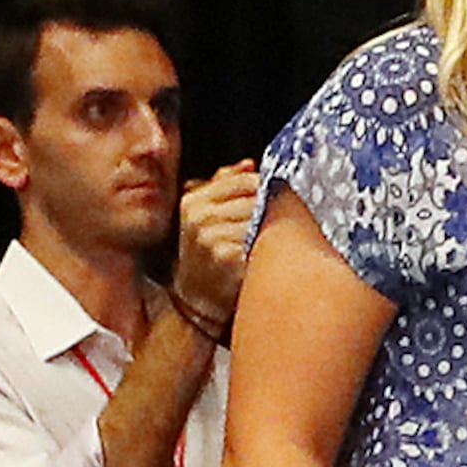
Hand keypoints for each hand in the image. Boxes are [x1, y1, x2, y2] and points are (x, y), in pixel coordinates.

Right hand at [173, 160, 261, 322]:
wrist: (195, 302)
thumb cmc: (204, 256)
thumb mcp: (202, 216)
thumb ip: (224, 185)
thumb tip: (249, 164)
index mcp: (194, 201)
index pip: (247, 180)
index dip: (265, 190)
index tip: (270, 203)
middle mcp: (201, 217)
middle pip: (258, 199)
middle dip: (270, 210)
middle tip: (271, 227)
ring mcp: (213, 237)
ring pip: (263, 220)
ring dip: (272, 230)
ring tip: (267, 244)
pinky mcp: (228, 258)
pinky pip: (262, 243)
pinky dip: (268, 249)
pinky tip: (262, 258)